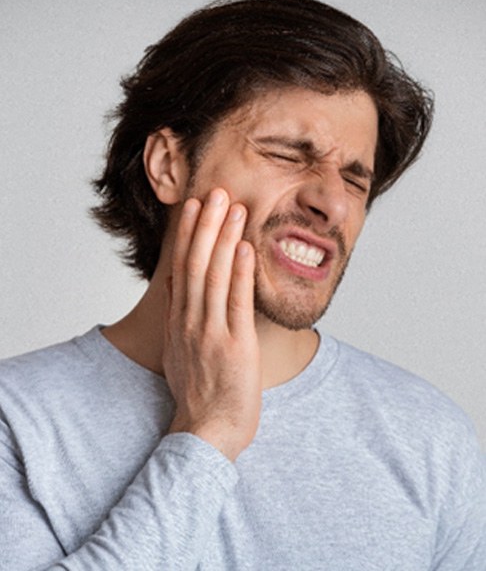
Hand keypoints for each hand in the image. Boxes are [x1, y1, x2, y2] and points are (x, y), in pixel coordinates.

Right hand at [163, 188, 260, 461]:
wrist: (205, 432)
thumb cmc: (197, 393)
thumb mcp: (179, 350)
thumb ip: (179, 314)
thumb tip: (177, 283)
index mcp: (180, 321)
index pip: (182, 268)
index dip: (188, 235)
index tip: (195, 207)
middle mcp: (192, 321)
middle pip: (197, 264)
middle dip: (206, 226)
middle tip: (215, 192)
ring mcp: (212, 333)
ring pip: (216, 277)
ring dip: (224, 240)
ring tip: (233, 208)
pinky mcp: (235, 346)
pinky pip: (237, 304)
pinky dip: (241, 274)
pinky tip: (246, 248)